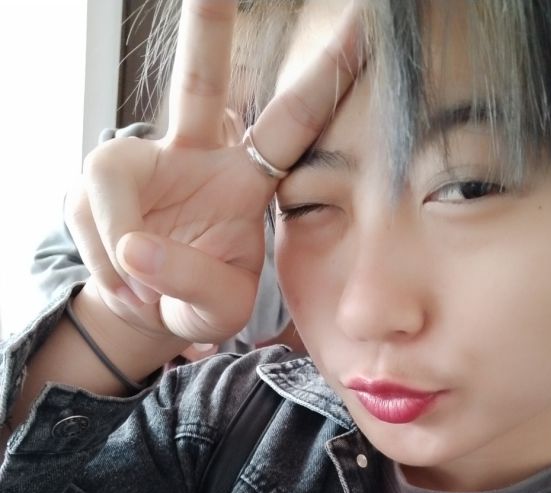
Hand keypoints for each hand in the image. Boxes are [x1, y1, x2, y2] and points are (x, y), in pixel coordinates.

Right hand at [65, 0, 361, 347]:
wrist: (152, 308)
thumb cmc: (199, 300)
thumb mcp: (215, 308)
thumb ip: (189, 282)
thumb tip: (133, 247)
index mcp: (246, 181)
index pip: (290, 126)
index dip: (322, 81)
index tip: (361, 31)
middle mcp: (197, 155)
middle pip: (199, 81)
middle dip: (206, 27)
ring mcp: (144, 162)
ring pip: (112, 172)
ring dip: (122, 250)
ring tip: (143, 295)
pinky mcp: (98, 183)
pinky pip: (90, 219)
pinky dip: (105, 266)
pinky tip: (126, 285)